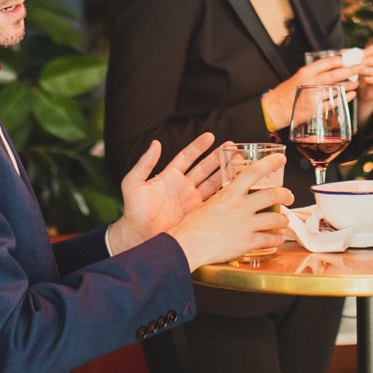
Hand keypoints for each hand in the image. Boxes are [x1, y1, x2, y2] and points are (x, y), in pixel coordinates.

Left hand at [107, 133, 223, 252]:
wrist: (138, 236)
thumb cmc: (133, 210)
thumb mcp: (134, 183)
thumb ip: (144, 163)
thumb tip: (155, 143)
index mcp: (169, 176)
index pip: (187, 157)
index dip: (198, 146)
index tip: (210, 136)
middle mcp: (183, 186)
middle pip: (204, 167)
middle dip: (218, 156)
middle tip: (232, 146)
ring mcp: (191, 200)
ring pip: (212, 182)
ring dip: (225, 171)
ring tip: (239, 160)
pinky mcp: (196, 214)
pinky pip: (213, 202)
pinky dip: (224, 194)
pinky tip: (235, 186)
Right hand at [166, 155, 293, 270]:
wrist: (189, 244)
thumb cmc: (192, 224)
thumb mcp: (207, 202)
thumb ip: (222, 198)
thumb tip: (227, 197)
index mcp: (231, 192)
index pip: (254, 172)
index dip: (270, 163)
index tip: (281, 159)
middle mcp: (242, 206)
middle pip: (273, 194)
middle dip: (286, 194)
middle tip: (289, 196)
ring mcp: (246, 224)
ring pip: (275, 218)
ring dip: (283, 219)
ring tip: (285, 221)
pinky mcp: (247, 242)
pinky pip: (268, 239)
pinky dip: (277, 239)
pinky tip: (278, 239)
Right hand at [260, 56, 359, 130]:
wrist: (275, 110)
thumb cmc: (287, 93)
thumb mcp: (298, 78)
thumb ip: (313, 73)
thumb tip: (331, 67)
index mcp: (305, 72)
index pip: (326, 63)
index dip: (340, 59)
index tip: (351, 57)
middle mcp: (310, 83)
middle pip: (334, 74)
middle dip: (350, 70)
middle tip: (362, 67)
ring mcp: (313, 97)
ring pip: (336, 89)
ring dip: (349, 85)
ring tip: (358, 82)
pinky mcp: (315, 109)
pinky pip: (334, 102)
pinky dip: (345, 98)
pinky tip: (352, 94)